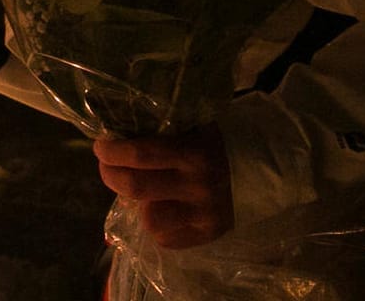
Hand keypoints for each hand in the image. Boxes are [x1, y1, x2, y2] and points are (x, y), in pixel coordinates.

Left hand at [94, 124, 233, 248]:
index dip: (110, 152)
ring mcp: (204, 214)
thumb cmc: (216, 141)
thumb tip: (115, 134)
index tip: (101, 146)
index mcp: (193, 152)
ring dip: (135, 204)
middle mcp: (197, 186)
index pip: (138, 154)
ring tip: (137, 191)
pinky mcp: (209, 234)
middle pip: (134, 187)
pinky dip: (156, 224)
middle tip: (107, 166)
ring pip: (148, 219)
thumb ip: (160, 130)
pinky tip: (159, 207)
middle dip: (110, 175)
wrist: (264, 168)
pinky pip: (166, 238)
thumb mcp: (192, 126)